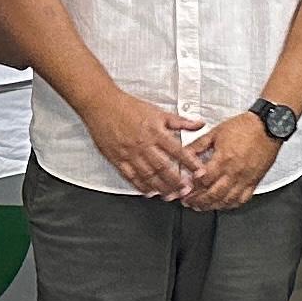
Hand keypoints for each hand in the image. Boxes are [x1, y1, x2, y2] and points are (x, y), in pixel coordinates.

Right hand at [82, 91, 210, 199]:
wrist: (102, 105)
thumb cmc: (128, 107)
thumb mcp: (158, 111)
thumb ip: (180, 121)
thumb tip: (199, 124)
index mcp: (155, 132)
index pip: (178, 150)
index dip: (190, 163)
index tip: (200, 172)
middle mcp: (143, 144)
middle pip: (163, 167)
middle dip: (176, 181)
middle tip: (186, 191)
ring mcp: (130, 153)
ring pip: (148, 175)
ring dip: (160, 187)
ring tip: (170, 195)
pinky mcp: (117, 159)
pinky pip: (130, 176)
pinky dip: (140, 186)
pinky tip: (149, 192)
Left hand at [182, 110, 283, 210]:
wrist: (269, 126)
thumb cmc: (245, 127)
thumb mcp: (216, 132)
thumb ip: (198, 145)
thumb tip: (184, 153)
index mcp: (223, 159)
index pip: (203, 180)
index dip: (191, 187)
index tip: (184, 189)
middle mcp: (234, 172)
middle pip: (213, 194)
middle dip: (198, 201)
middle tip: (188, 202)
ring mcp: (245, 179)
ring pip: (226, 200)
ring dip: (212, 206)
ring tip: (202, 206)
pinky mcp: (254, 181)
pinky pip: (242, 199)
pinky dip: (231, 205)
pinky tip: (223, 204)